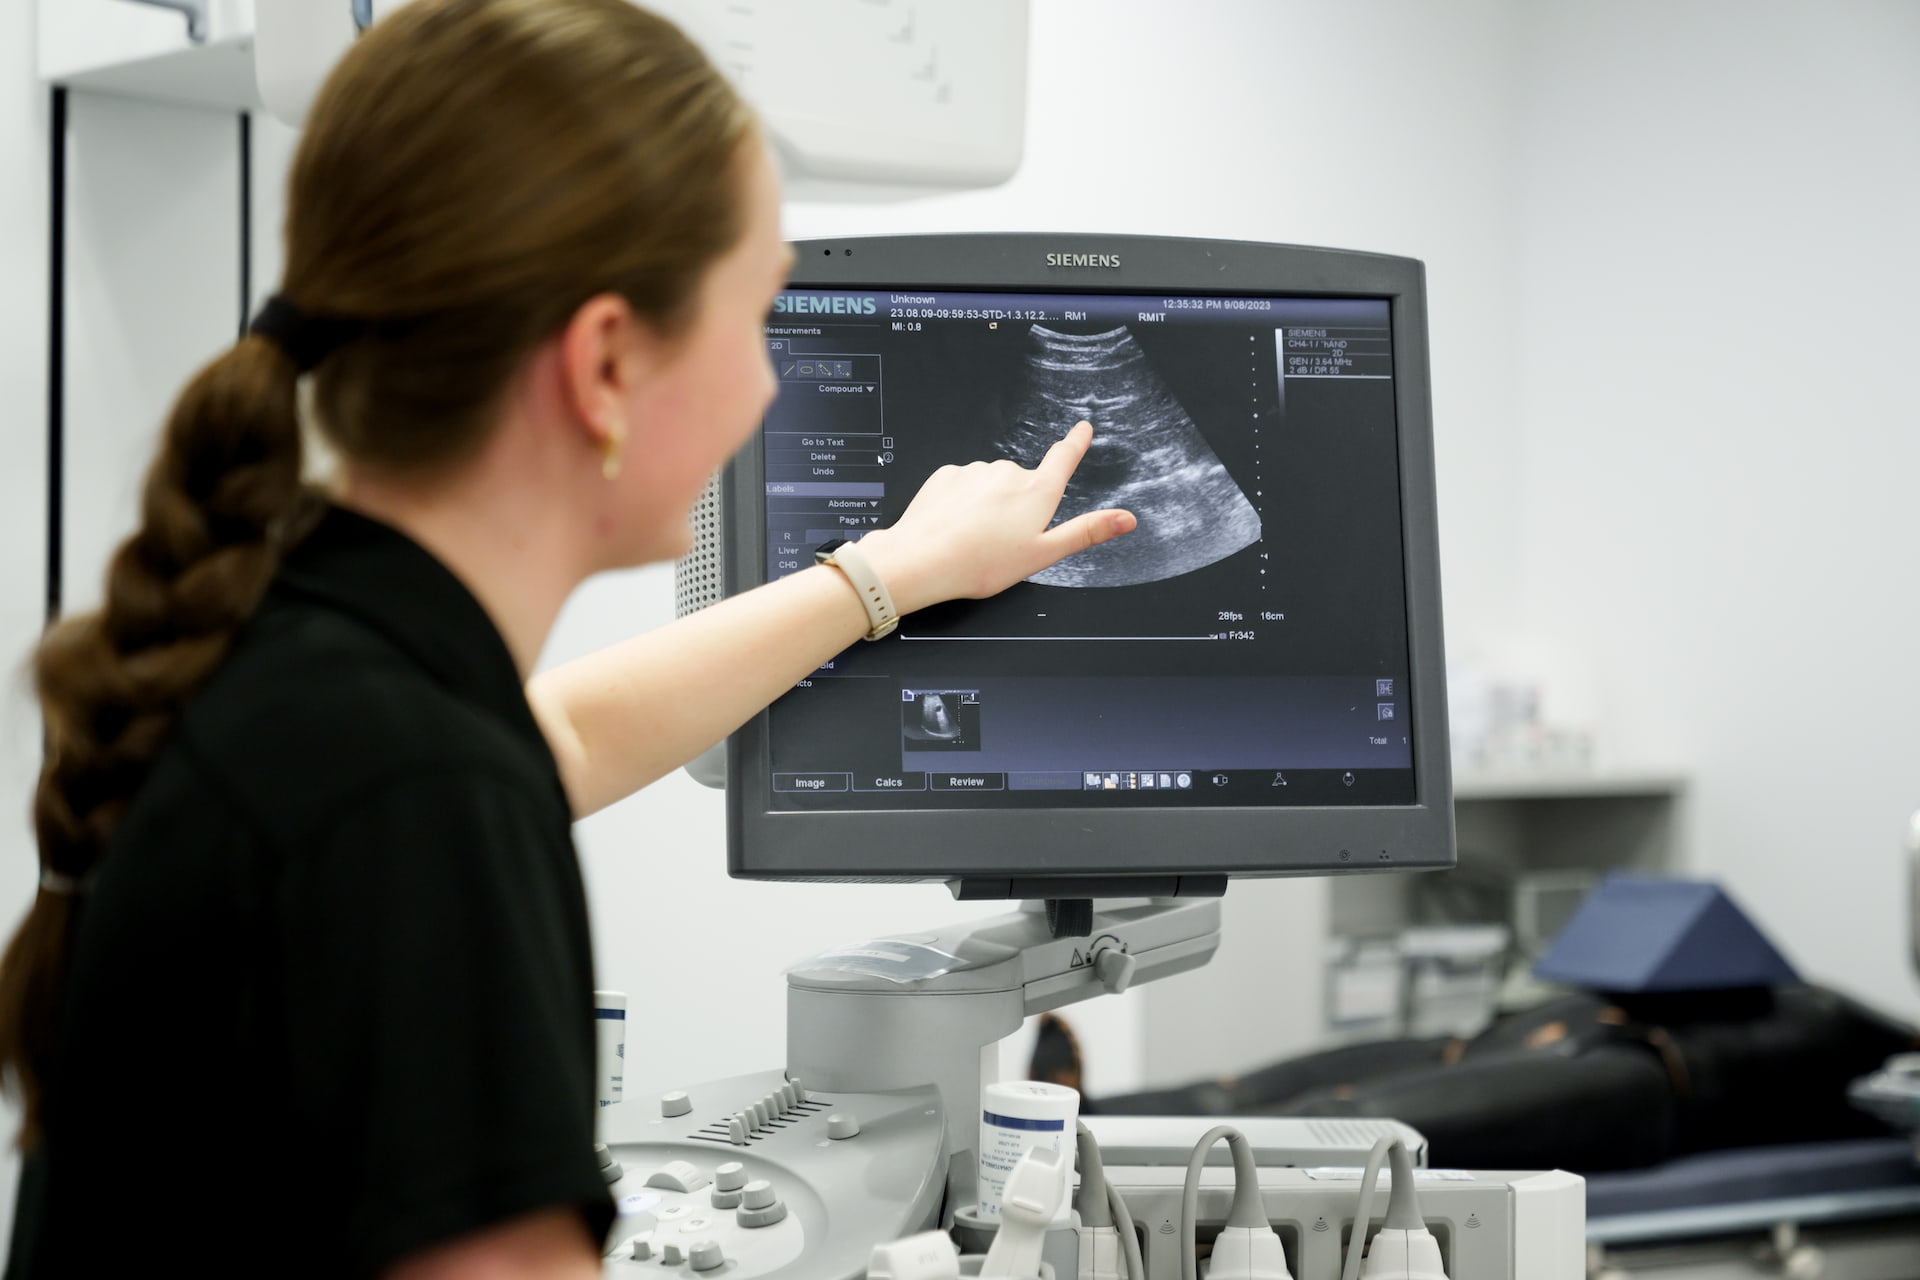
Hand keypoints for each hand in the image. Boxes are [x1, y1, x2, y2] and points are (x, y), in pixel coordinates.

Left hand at [856, 421, 1135, 615]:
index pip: (1063, 458)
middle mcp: (1009, 473)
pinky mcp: (948, 474)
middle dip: (1016, 505)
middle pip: (1022, 484)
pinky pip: (963, 485)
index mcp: (1037, 492)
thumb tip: (1126, 519)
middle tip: (1001, 540)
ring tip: (974, 538)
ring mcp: (977, 471)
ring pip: (991, 486)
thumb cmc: (982, 563)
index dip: (1075, 443)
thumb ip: (1086, 532)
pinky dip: (962, 503)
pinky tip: (954, 526)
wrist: (923, 559)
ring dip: (987, 506)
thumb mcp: (1043, 554)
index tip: (1082, 428)